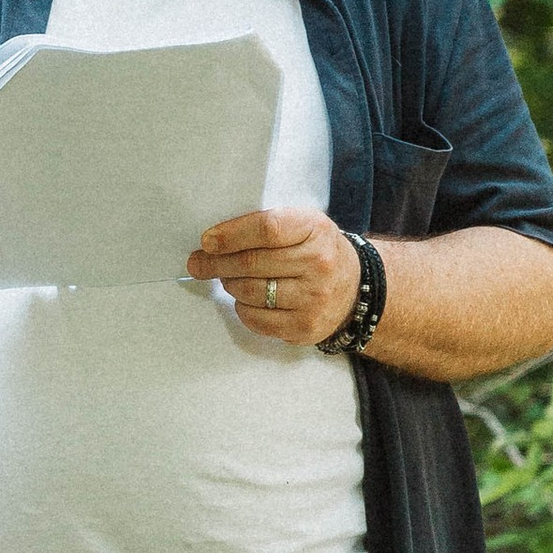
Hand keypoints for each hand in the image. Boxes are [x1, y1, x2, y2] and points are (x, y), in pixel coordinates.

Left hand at [188, 203, 361, 345]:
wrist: (355, 289)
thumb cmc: (317, 252)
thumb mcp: (303, 225)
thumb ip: (265, 227)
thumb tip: (214, 242)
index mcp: (315, 229)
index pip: (267, 229)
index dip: (231, 235)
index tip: (207, 241)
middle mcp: (318, 264)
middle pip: (252, 263)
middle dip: (216, 263)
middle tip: (197, 263)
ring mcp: (313, 298)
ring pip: (250, 292)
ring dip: (229, 284)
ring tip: (228, 278)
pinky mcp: (304, 327)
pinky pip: (257, 319)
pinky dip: (243, 308)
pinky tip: (246, 299)